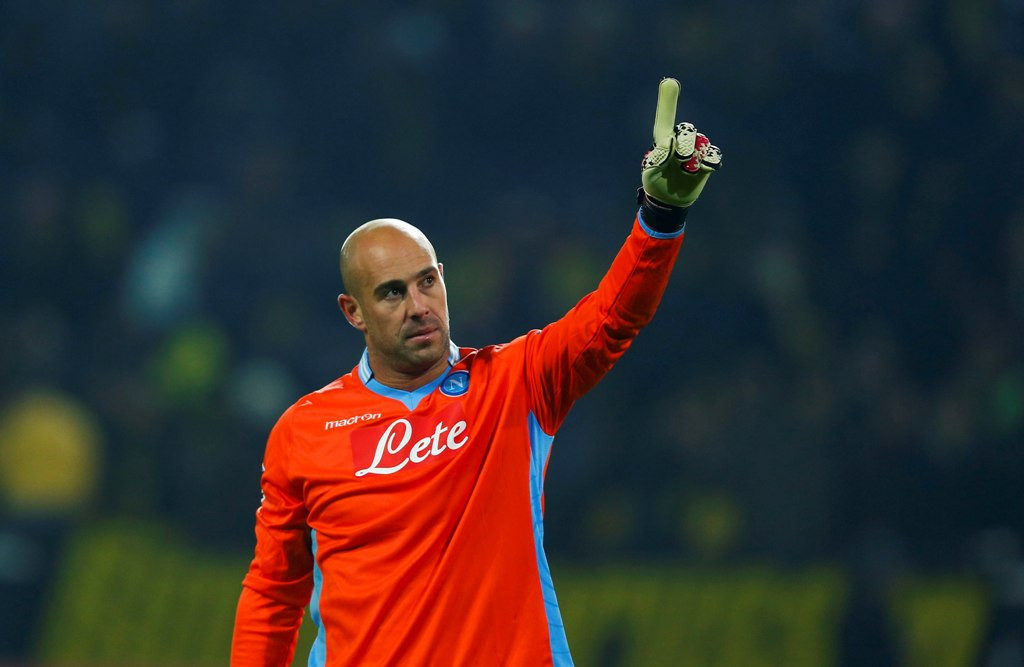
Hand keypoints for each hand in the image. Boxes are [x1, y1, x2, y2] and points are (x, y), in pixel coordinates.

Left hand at [641, 78, 721, 207]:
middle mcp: (681, 140)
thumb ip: (657, 157)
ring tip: (685, 171)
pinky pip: (714, 155)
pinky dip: (708, 162)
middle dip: (684, 145)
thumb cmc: (656, 182)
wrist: (668, 200)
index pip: (666, 119)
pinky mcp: (706, 162)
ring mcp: (695, 150)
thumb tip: (670, 143)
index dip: (667, 102)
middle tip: (678, 160)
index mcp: (664, 139)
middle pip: (688, 131)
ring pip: (701, 143)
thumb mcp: (650, 172)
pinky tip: (700, 171)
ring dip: (694, 158)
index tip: (669, 82)